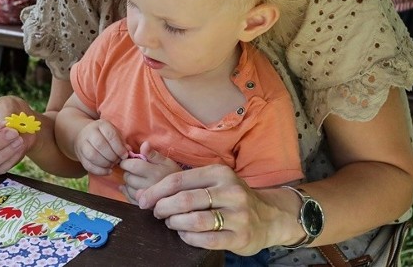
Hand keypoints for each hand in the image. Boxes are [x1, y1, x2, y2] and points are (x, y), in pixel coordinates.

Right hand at [73, 118, 126, 175]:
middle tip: (118, 161)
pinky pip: (88, 165)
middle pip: (100, 145)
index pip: (110, 135)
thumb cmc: (105, 136)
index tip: (124, 156)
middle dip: (112, 156)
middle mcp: (90, 132)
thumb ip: (122, 143)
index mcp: (101, 125)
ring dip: (105, 164)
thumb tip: (128, 151)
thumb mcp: (115, 134)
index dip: (119, 148)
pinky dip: (99, 171)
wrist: (85, 136)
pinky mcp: (80, 155)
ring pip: (92, 155)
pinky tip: (107, 171)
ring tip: (112, 165)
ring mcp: (83, 144)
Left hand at [119, 141, 181, 203]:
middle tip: (134, 170)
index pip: (133, 165)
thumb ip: (153, 154)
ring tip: (137, 179)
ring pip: (127, 188)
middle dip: (128, 172)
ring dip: (128, 183)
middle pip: (128, 177)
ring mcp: (148, 198)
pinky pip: (130, 199)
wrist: (184, 195)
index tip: (127, 161)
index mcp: (155, 172)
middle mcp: (150, 186)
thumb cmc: (174, 175)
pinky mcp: (146, 207)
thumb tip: (144, 144)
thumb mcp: (166, 161)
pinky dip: (128, 192)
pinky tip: (134, 188)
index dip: (126, 162)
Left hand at [136, 164, 279, 254]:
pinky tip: (184, 234)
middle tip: (156, 213)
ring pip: (195, 220)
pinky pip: (207, 239)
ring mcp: (238, 215)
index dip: (156, 191)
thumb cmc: (231, 198)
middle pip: (184, 200)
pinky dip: (189, 238)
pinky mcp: (240, 236)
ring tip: (170, 223)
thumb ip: (185, 183)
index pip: (178, 180)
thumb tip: (144, 193)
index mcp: (219, 173)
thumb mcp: (214, 181)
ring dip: (176, 223)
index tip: (144, 200)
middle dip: (163, 208)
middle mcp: (230, 191)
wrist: (269, 217)